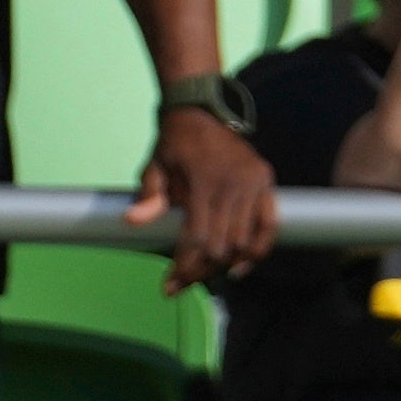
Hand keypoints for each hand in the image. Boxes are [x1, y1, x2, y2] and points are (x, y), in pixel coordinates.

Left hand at [130, 107, 277, 290]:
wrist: (201, 114)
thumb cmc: (173, 146)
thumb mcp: (154, 167)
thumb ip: (148, 195)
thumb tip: (132, 220)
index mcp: (204, 181)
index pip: (196, 238)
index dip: (184, 268)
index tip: (169, 287)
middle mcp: (233, 183)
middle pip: (220, 246)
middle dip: (200, 272)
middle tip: (182, 284)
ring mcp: (253, 183)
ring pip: (243, 241)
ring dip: (223, 265)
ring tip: (204, 275)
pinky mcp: (265, 183)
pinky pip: (269, 225)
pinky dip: (257, 250)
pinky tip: (239, 267)